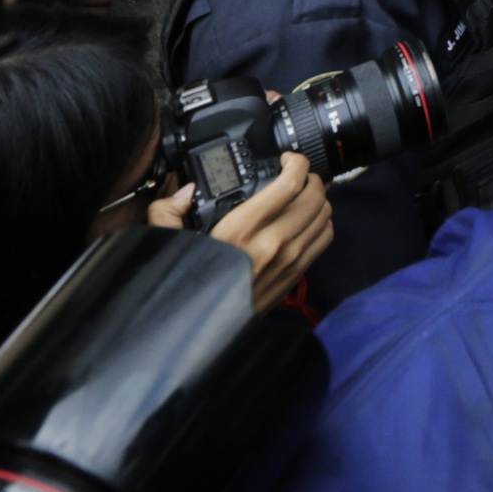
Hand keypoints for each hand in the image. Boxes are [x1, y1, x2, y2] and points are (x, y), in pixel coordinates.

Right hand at [155, 153, 335, 308]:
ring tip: (304, 194)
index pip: (290, 183)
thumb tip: (185, 192)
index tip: (287, 159)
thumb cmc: (189, 287)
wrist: (201, 332)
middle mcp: (273, 243)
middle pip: (315, 196)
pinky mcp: (295, 276)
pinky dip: (322, 223)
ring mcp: (289, 261)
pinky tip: (307, 220)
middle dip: (310, 177)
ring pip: (325, 215)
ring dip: (319, 199)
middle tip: (297, 174)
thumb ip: (168, 212)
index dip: (296, 162)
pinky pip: (324, 239)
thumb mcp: (170, 244)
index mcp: (242, 229)